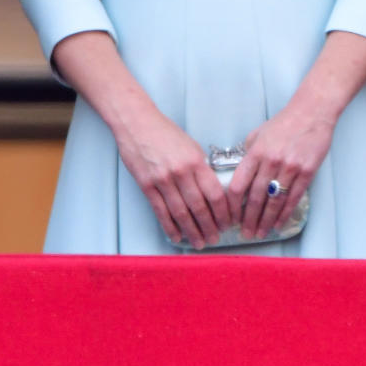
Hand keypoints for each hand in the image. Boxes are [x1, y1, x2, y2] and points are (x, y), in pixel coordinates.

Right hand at [114, 110, 232, 248]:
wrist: (137, 123)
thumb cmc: (165, 132)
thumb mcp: (191, 145)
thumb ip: (201, 167)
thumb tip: (211, 189)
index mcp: (196, 161)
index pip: (215, 193)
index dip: (223, 212)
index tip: (228, 221)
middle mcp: (181, 172)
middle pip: (199, 207)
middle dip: (210, 226)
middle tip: (215, 238)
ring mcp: (162, 180)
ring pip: (181, 213)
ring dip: (192, 231)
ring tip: (199, 242)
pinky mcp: (147, 186)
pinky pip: (161, 211)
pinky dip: (170, 226)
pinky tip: (177, 235)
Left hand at [228, 101, 335, 239]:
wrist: (312, 112)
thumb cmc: (285, 122)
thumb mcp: (259, 133)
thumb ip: (248, 153)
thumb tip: (240, 172)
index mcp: (256, 152)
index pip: (238, 185)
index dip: (232, 205)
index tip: (230, 216)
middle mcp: (271, 161)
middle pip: (255, 198)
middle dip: (248, 219)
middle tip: (245, 233)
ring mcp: (290, 168)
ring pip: (274, 202)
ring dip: (266, 221)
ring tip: (260, 233)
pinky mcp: (307, 172)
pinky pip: (293, 198)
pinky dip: (285, 214)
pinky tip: (279, 223)